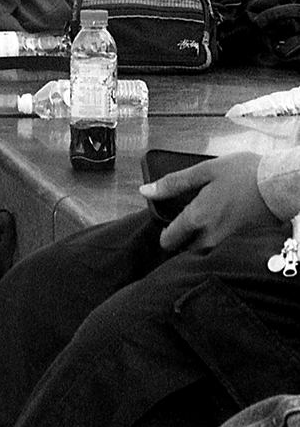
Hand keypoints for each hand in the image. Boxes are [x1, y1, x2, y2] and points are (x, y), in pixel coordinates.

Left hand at [141, 150, 278, 253]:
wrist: (281, 185)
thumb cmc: (246, 174)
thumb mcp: (205, 171)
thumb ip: (173, 183)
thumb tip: (145, 191)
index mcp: (197, 219)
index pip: (169, 240)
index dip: (166, 234)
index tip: (172, 227)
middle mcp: (211, 239)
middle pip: (186, 252)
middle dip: (184, 243)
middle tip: (193, 227)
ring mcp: (229, 247)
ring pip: (205, 255)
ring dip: (202, 246)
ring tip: (211, 228)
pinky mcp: (243, 249)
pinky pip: (223, 254)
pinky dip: (220, 247)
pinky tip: (227, 231)